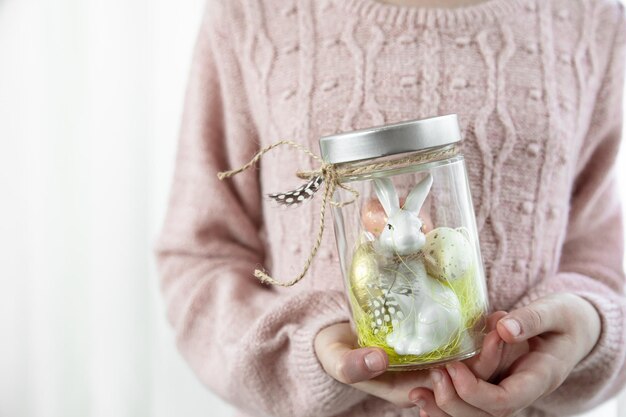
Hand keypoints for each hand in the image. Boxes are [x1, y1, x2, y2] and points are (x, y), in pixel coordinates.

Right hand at [314, 312, 508, 407]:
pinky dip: (474, 330)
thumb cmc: (334, 353)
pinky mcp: (430, 339)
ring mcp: (429, 358)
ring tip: (498, 316)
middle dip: (489, 357)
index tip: (480, 348)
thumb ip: (353, 365)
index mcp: (410, 390)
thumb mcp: (337, 361)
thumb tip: (379, 359)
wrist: (333, 337)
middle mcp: (425, 378)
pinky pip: (460, 340)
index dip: (470, 378)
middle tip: (499, 327)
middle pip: (469, 378)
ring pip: (470, 360)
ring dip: (487, 342)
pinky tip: (484, 311)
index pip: (451, 393)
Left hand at [409, 293, 600, 416]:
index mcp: (539, 378)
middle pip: (486, 414)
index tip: (453, 366)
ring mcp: (508, 393)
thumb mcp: (556, 311)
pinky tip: (423, 400)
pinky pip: (471, 407)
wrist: (573, 330)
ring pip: (476, 416)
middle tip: (434, 373)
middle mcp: (522, 392)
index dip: (475, 390)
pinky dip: (446, 408)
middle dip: (454, 402)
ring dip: (444, 410)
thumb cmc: (565, 318)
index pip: (505, 400)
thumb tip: (504, 328)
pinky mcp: (495, 387)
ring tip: (416, 394)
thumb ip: (533, 319)